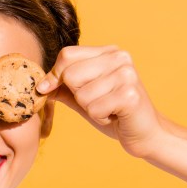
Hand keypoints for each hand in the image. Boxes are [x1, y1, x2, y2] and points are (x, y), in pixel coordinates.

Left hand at [37, 45, 166, 157]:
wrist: (146, 134)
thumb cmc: (114, 114)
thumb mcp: (84, 96)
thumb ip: (63, 87)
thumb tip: (40, 84)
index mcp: (109, 52)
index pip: (67, 55)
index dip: (54, 75)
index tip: (49, 89)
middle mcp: (120, 58)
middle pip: (70, 74)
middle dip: (77, 96)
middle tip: (98, 101)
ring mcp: (127, 75)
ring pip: (81, 95)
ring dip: (91, 109)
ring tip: (109, 109)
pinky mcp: (131, 95)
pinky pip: (94, 109)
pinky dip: (100, 117)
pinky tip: (116, 116)